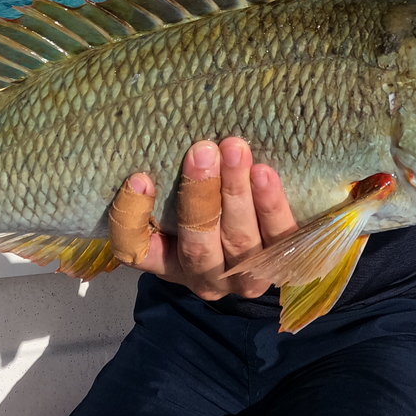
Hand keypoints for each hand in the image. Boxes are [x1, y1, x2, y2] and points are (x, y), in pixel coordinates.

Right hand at [113, 137, 297, 299]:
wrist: (268, 246)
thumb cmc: (211, 211)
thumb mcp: (182, 206)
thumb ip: (170, 184)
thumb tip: (169, 136)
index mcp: (166, 262)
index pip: (135, 250)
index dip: (133, 218)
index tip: (139, 178)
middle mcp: (203, 277)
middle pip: (197, 244)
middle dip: (200, 196)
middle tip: (202, 152)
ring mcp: (245, 278)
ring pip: (239, 239)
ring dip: (236, 192)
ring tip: (235, 150)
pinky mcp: (282, 264)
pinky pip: (278, 237)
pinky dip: (270, 205)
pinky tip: (264, 174)